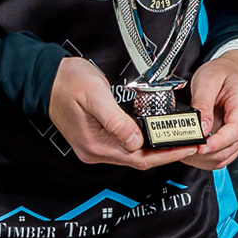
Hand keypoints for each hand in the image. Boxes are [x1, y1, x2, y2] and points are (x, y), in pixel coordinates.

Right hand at [48, 56, 198, 169]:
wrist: (45, 78)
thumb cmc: (68, 82)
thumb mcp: (95, 96)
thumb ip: (116, 120)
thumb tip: (136, 141)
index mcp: (95, 145)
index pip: (139, 158)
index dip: (166, 155)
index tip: (187, 147)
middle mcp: (95, 151)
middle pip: (138, 159)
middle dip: (167, 153)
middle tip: (191, 143)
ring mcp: (95, 146)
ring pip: (133, 154)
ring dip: (157, 149)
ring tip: (180, 140)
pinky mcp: (96, 138)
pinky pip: (125, 146)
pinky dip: (144, 143)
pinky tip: (157, 135)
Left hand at [181, 50, 237, 170]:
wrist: (232, 69)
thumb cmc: (223, 72)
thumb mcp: (207, 80)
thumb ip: (202, 104)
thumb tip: (199, 128)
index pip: (234, 132)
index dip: (215, 144)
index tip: (198, 147)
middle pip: (227, 150)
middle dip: (202, 154)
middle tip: (181, 148)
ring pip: (223, 158)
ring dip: (202, 158)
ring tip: (184, 149)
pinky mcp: (233, 139)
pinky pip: (222, 155)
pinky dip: (205, 157)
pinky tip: (193, 149)